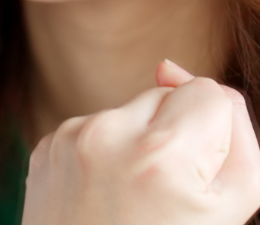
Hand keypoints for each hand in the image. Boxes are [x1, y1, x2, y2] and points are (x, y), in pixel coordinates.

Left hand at [22, 60, 259, 224]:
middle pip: (167, 94)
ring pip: (129, 109)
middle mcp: (107, 135)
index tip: (197, 178)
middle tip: (163, 194)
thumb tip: (171, 68)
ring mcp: (70, 138)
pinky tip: (104, 193)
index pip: (209, 93)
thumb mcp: (228, 209)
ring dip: (139, 141)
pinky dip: (106, 151)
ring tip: (132, 197)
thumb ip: (232, 133)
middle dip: (176, 134)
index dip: (214, 136)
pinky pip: (94, 126)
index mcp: (160, 155)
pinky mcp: (46, 144)